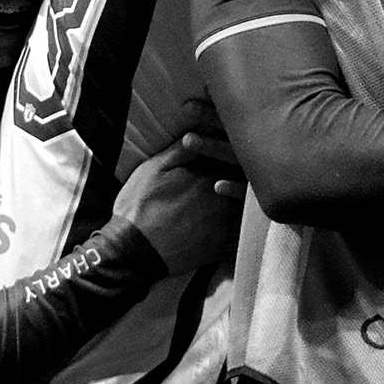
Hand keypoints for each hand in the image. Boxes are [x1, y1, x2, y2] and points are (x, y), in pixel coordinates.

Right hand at [112, 135, 242, 275]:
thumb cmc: (139, 206)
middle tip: (249, 174)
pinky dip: (249, 232)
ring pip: (250, 212)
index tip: (237, 152)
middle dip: (247, 179)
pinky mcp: (219, 249)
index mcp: (207, 177)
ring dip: (250, 204)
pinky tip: (246, 226)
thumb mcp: (154, 169)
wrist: (133, 250)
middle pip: (247, 186)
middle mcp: (222, 201)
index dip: (235, 156)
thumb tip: (200, 133)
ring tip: (247, 199)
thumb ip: (181, 151)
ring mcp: (223, 227)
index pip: (234, 160)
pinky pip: (244, 239)